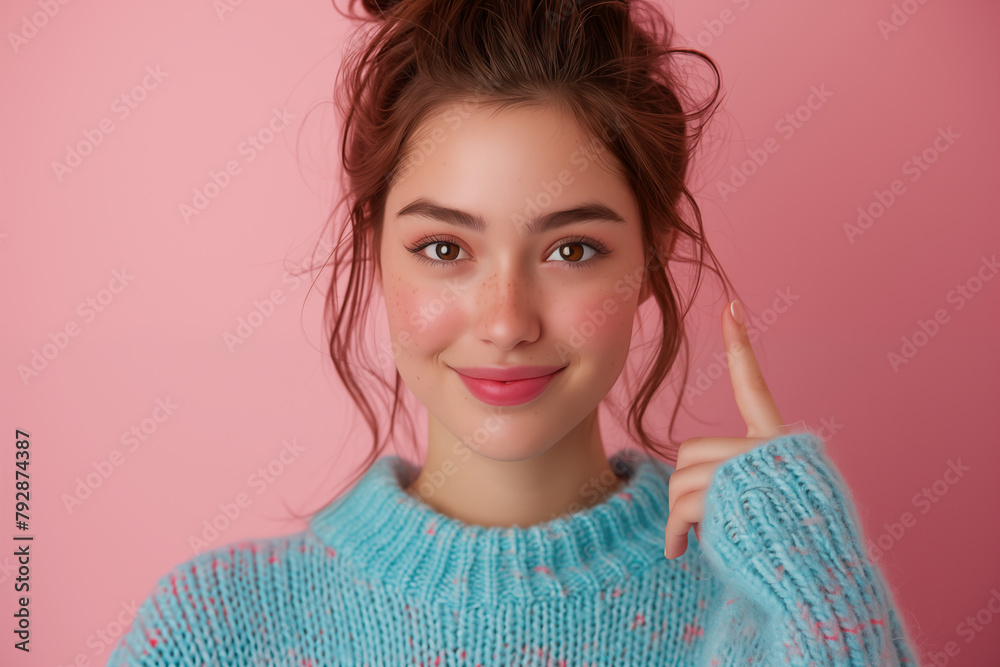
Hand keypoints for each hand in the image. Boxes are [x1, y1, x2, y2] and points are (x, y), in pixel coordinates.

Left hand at [663, 299, 785, 559]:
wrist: (818, 585)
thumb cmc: (791, 551)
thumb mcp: (768, 505)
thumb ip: (738, 483)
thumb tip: (687, 496)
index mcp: (782, 445)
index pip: (754, 388)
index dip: (741, 347)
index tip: (730, 307)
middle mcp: (769, 449)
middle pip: (693, 452)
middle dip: (688, 490)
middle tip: (698, 523)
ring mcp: (750, 469)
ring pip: (682, 478)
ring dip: (680, 516)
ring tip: (695, 540)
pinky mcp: (730, 492)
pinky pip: (680, 503)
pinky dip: (673, 531)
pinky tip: (679, 551)